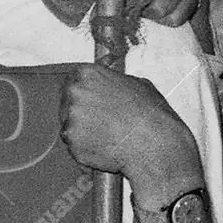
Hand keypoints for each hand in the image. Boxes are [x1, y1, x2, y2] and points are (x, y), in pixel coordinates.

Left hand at [60, 64, 198, 188]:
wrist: (155, 144)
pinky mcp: (71, 139)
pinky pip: (73, 144)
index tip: (89, 102)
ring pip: (70, 124)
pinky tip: (105, 149)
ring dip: (83, 131)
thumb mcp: (137, 84)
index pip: (73, 81)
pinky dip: (85, 148)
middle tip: (101, 123)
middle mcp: (74, 92)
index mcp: (87, 74)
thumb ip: (114, 80)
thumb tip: (111, 77)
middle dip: (81, 113)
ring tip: (108, 137)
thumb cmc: (150, 115)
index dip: (83, 94)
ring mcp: (70, 116)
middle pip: (67, 102)